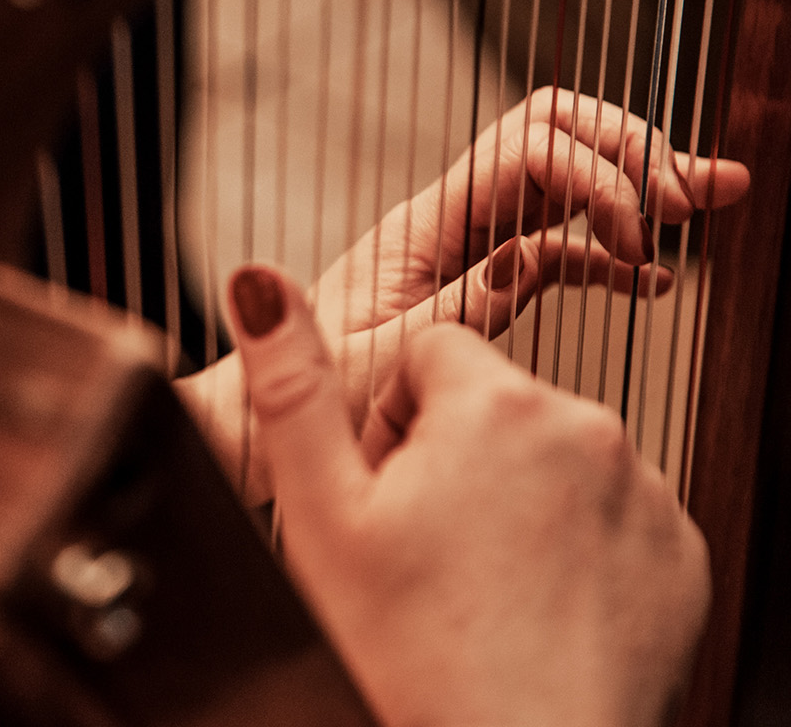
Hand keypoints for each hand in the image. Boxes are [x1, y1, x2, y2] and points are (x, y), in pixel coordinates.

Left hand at [177, 89, 748, 497]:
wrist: (261, 423)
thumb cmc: (304, 400)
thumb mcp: (386, 361)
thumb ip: (459, 309)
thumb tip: (524, 256)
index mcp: (420, 227)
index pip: (527, 149)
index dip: (597, 176)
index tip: (637, 242)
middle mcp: (445, 221)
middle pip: (550, 136)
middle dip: (631, 146)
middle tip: (698, 187)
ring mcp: (461, 248)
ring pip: (559, 185)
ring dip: (634, 183)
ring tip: (712, 197)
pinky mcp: (472, 284)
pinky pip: (551, 249)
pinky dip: (604, 255)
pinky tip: (650, 280)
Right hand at [227, 264, 709, 726]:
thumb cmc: (410, 657)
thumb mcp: (322, 512)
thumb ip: (291, 383)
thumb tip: (259, 282)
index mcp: (496, 406)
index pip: (430, 353)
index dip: (388, 420)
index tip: (381, 491)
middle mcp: (588, 432)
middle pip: (492, 404)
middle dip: (450, 455)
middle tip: (418, 549)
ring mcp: (644, 496)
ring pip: (551, 459)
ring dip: (511, 498)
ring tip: (470, 586)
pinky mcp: (679, 557)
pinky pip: (610, 515)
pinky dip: (571, 545)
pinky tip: (526, 606)